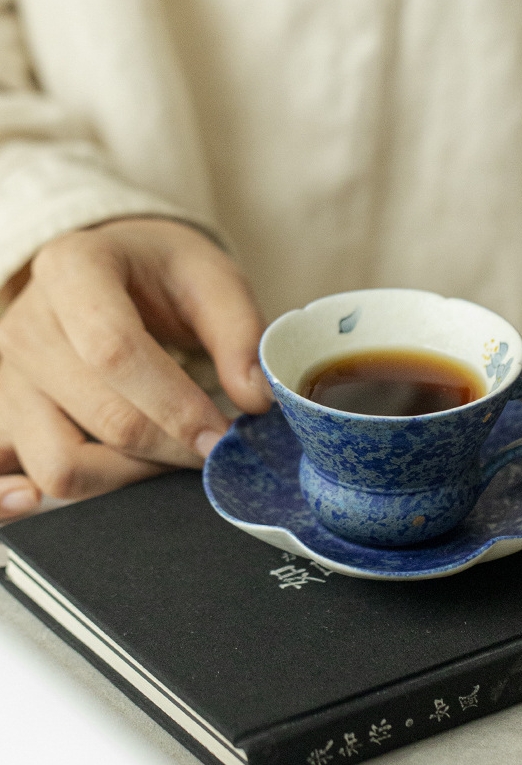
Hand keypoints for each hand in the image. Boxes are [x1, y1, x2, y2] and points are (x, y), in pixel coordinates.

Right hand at [0, 217, 271, 518]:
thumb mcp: (210, 276)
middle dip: (171, 447)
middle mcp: (28, 326)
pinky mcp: (9, 420)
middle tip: (216, 449)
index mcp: (72, 269)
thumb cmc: (159, 272)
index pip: (115, 351)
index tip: (221, 435)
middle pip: (100, 416)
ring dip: (130, 476)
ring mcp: (11, 379)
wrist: (110, 268)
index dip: (175, 405)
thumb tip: (255, 399)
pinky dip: (67, 496)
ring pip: (60, 464)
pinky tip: (107, 486)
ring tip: (172, 455)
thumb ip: (239, 332)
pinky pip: (26, 479)